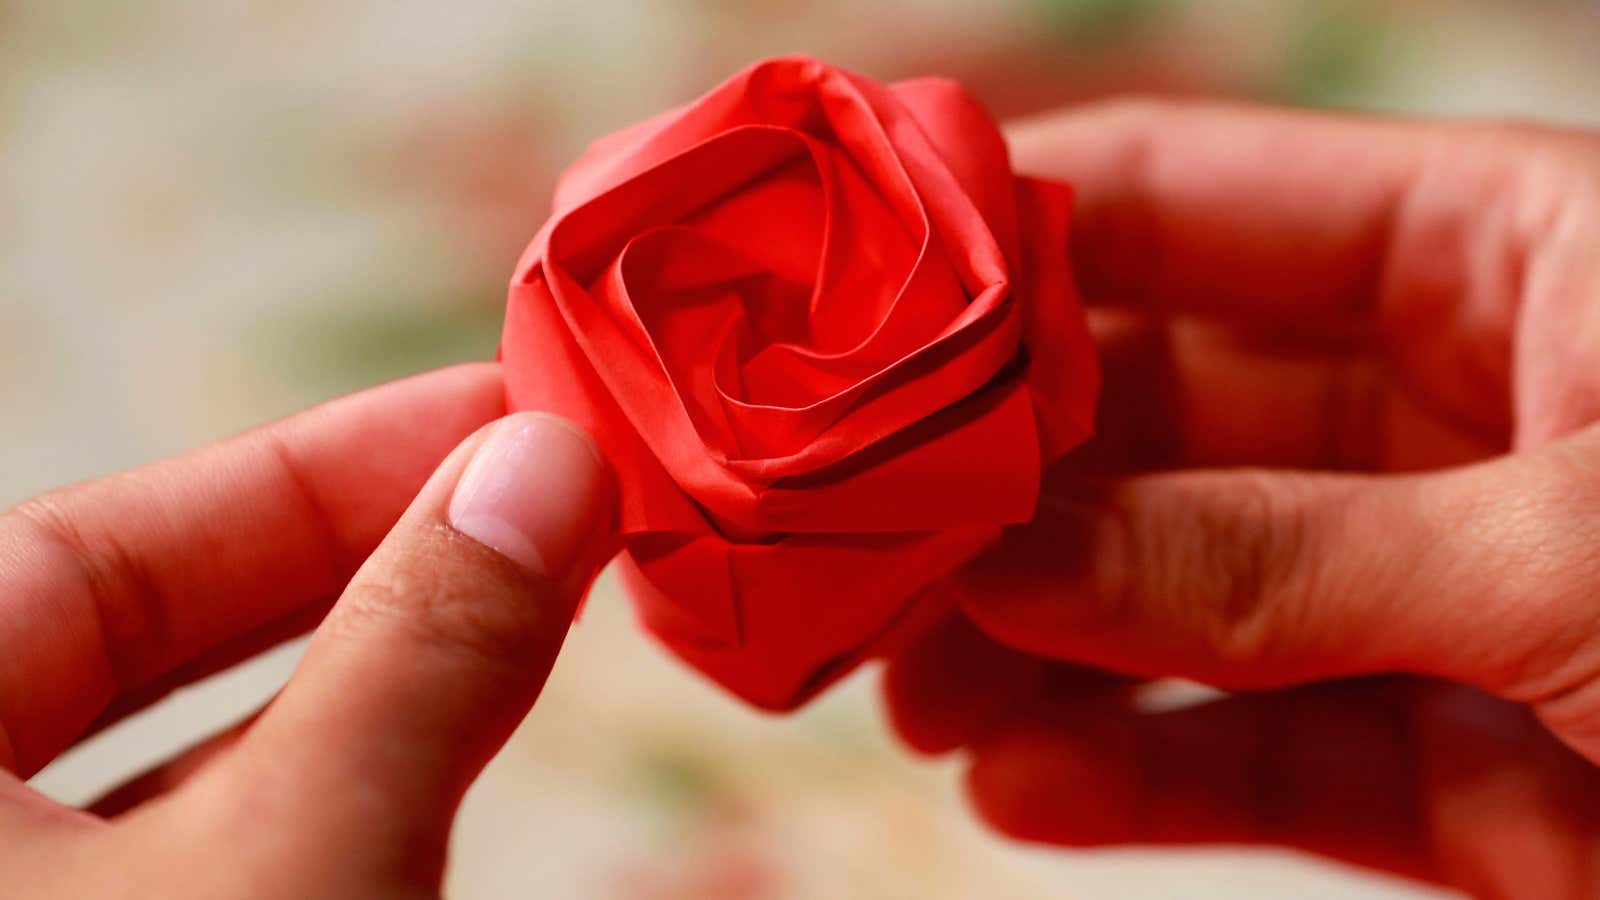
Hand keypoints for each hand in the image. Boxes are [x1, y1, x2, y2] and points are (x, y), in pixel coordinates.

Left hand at [0, 364, 613, 897]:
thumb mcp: (292, 858)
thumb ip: (413, 656)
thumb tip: (550, 463)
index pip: (79, 555)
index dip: (305, 471)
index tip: (488, 413)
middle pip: (136, 656)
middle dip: (354, 569)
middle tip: (535, 500)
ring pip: (189, 783)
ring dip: (370, 691)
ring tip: (532, 610)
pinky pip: (222, 877)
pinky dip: (343, 807)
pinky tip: (449, 757)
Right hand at [885, 100, 1599, 896]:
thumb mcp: (1583, 563)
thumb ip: (1283, 557)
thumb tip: (1021, 557)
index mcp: (1513, 262)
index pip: (1196, 202)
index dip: (1015, 237)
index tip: (851, 298)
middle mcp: (1458, 408)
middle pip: (1159, 414)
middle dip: (1000, 482)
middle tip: (849, 545)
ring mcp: (1441, 586)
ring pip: (1184, 592)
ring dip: (1040, 640)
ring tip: (906, 692)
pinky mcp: (1462, 760)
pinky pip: (1257, 746)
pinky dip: (1136, 770)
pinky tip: (1015, 788)